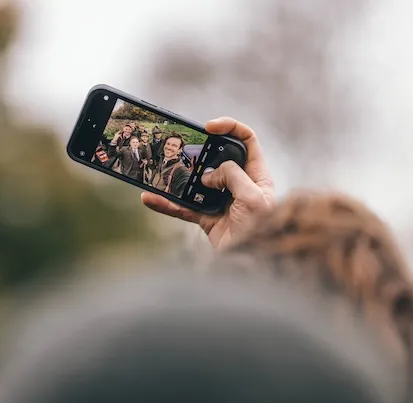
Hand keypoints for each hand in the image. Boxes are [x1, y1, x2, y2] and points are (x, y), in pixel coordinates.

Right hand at [141, 117, 274, 249]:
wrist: (254, 265)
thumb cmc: (263, 232)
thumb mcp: (253, 197)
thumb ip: (232, 176)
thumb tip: (209, 175)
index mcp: (258, 174)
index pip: (246, 140)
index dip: (230, 127)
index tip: (209, 127)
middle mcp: (240, 184)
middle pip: (217, 158)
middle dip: (199, 151)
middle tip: (184, 150)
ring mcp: (221, 201)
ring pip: (195, 182)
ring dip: (177, 178)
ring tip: (162, 171)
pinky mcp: (206, 218)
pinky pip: (183, 207)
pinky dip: (166, 204)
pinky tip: (150, 199)